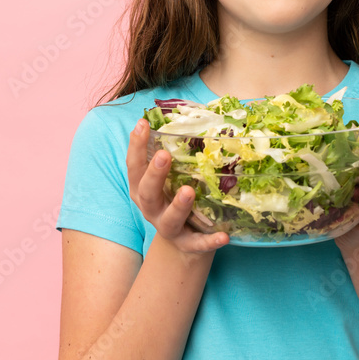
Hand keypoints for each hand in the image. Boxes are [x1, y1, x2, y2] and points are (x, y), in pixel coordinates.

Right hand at [126, 118, 228, 253]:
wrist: (184, 242)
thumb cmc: (176, 198)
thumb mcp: (172, 176)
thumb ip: (176, 153)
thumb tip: (194, 114)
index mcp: (144, 189)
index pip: (134, 166)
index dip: (136, 146)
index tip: (143, 124)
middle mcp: (151, 208)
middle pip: (146, 192)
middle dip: (154, 174)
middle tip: (164, 155)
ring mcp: (168, 228)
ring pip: (169, 220)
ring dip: (178, 205)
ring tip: (189, 191)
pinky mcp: (188, 245)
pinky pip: (197, 244)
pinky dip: (209, 241)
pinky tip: (224, 236)